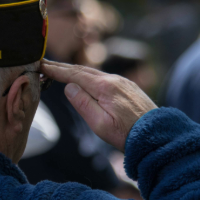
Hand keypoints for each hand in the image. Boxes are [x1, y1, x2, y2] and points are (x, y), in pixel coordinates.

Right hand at [40, 59, 157, 151]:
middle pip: (83, 70)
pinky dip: (89, 76)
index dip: (56, 70)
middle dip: (63, 67)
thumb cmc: (127, 134)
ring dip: (76, 71)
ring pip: (94, 73)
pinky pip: (104, 77)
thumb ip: (83, 104)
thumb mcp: (100, 124)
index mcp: (105, 87)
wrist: (158, 136)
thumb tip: (69, 87)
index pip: (74, 75)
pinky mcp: (128, 88)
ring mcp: (123, 82)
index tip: (41, 65)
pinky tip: (85, 79)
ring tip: (61, 70)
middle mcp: (114, 80)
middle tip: (45, 63)